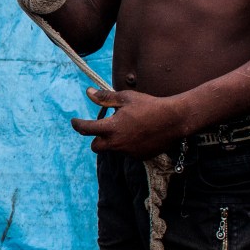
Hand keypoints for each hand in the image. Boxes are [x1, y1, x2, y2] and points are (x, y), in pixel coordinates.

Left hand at [71, 87, 185, 158]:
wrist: (175, 120)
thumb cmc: (149, 105)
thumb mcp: (126, 98)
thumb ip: (105, 97)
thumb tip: (88, 92)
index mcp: (112, 128)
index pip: (86, 129)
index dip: (77, 125)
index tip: (74, 121)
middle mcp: (118, 143)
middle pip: (96, 147)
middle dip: (95, 139)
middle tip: (101, 128)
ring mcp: (128, 152)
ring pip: (113, 148)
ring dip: (114, 140)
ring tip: (128, 127)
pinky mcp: (139, 157)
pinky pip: (128, 152)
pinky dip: (128, 144)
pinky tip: (139, 134)